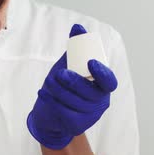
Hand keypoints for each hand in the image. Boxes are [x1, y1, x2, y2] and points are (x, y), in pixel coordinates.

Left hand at [27, 24, 118, 149]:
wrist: (49, 109)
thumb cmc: (63, 84)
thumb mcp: (68, 64)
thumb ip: (75, 46)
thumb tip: (77, 28)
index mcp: (102, 86)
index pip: (109, 81)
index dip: (102, 73)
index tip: (90, 62)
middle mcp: (100, 102)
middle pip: (90, 93)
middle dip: (73, 82)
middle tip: (59, 74)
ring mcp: (90, 116)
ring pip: (75, 103)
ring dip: (58, 91)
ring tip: (48, 84)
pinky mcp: (76, 126)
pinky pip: (64, 113)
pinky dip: (51, 102)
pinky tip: (44, 94)